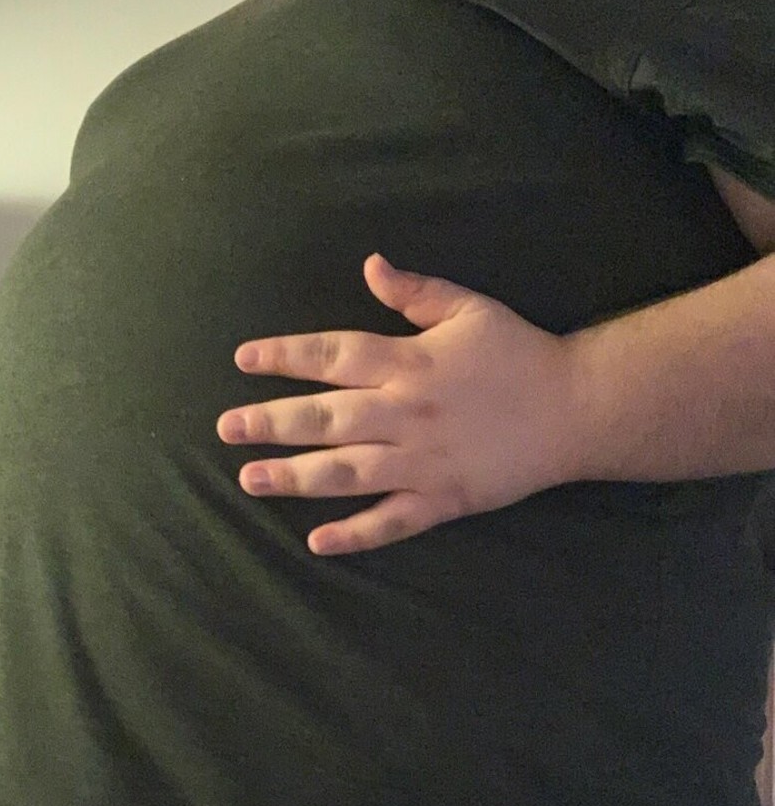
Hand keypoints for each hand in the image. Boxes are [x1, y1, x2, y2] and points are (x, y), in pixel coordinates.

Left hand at [216, 254, 583, 555]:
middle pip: (325, 419)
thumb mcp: (469, 308)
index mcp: (408, 363)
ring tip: (250, 479)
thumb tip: (369, 265)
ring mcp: (422, 462)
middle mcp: (405, 413)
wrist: (577, 408)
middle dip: (271, 423)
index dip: (284, 356)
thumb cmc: (519, 353)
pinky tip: (318, 541)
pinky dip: (355, 534)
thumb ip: (415, 292)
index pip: (332, 356)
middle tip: (227, 428)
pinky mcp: (442, 500)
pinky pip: (392, 522)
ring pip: (346, 473)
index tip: (244, 359)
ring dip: (294, 477)